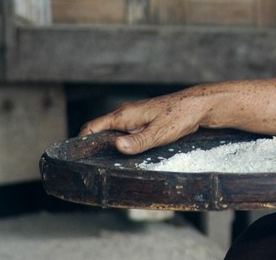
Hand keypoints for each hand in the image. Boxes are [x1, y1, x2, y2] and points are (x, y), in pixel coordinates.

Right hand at [79, 85, 219, 154]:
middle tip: (92, 169)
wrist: (198, 106)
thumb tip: (117, 146)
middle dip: (94, 148)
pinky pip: (126, 134)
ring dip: (110, 147)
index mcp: (124, 115)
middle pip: (100, 132)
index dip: (81, 142)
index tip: (76, 159)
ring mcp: (134, 118)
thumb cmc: (180, 116)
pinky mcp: (143, 122)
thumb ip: (138, 141)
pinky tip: (127, 157)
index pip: (91, 127)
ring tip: (107, 166)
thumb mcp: (160, 133)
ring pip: (114, 133)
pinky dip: (123, 144)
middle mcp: (125, 114)